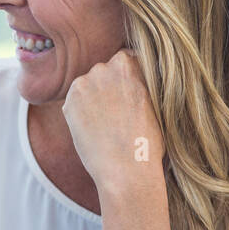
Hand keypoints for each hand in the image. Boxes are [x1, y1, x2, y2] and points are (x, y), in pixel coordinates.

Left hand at [61, 49, 164, 196]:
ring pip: (88, 86)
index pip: (125, 61)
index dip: (126, 81)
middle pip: (104, 72)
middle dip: (108, 88)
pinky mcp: (70, 100)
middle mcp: (107, 67)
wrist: (127, 168)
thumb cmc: (148, 142)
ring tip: (107, 125)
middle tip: (117, 114)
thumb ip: (142, 83)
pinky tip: (94, 129)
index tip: (128, 97)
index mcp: (132, 64)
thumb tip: (135, 79)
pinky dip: (81, 113)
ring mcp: (86, 82)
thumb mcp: (157, 102)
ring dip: (93, 99)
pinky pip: (75, 102)